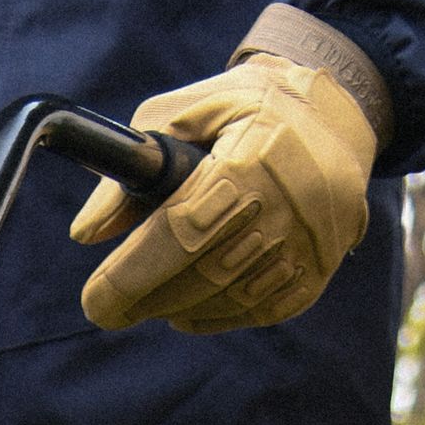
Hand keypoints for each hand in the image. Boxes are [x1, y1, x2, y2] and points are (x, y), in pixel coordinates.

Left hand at [71, 55, 377, 335]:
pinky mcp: (321, 268)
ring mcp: (313, 240)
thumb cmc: (245, 108)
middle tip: (111, 307)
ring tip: (149, 299)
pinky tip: (188, 306)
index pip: (184, 231)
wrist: (337, 114)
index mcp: (256, 155)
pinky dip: (215, 316)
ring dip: (177, 307)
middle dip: (147, 297)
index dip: (133, 275)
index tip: (96, 300)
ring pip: (231, 299)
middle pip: (205, 274)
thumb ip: (134, 166)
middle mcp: (293, 202)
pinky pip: (260, 310)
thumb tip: (87, 232)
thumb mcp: (187, 113)